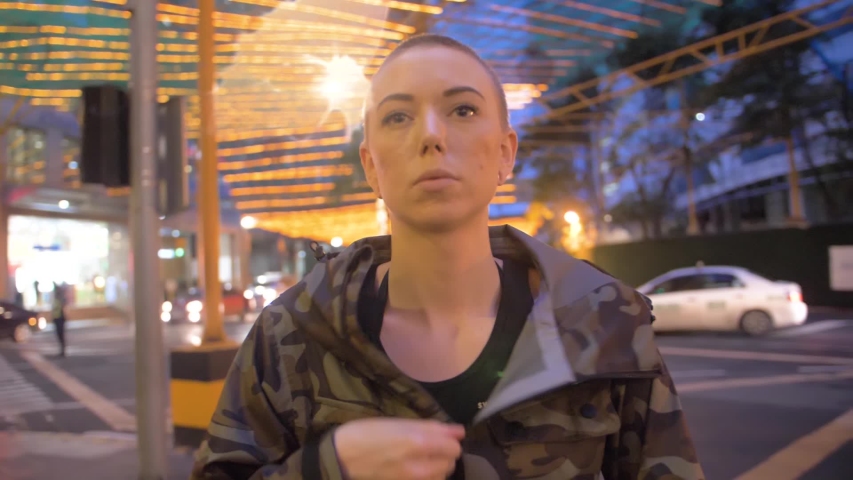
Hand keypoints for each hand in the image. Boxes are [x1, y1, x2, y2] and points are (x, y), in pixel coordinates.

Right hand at [334, 418, 464, 479]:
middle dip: (445, 452)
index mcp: (417, 443)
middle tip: (430, 445)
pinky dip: (428, 477)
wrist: (342, 458)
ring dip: (438, 466)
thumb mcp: (398, 422)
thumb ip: (432, 427)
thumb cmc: (367, 433)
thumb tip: (459, 431)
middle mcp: (419, 466)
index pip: (454, 446)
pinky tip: (416, 469)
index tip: (441, 435)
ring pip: (441, 476)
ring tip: (422, 458)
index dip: (450, 439)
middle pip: (450, 462)